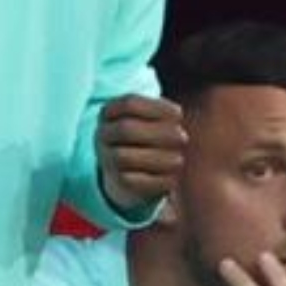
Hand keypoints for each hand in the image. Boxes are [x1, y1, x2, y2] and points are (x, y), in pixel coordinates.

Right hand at [96, 94, 185, 214]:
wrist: (132, 172)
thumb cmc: (148, 136)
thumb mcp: (151, 117)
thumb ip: (163, 112)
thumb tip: (177, 114)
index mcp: (109, 112)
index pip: (129, 104)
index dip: (157, 107)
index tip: (179, 114)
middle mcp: (102, 135)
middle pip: (126, 129)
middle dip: (159, 133)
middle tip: (183, 137)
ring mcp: (106, 159)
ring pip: (125, 158)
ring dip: (158, 158)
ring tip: (178, 159)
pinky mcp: (116, 182)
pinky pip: (133, 182)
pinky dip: (157, 180)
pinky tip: (172, 177)